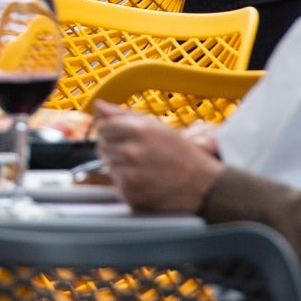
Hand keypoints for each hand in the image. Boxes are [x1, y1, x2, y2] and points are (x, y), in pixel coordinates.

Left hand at [91, 101, 222, 212]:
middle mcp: (131, 152)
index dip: (114, 132)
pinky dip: (127, 185)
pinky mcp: (130, 195)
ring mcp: (130, 175)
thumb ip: (123, 114)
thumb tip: (98, 105)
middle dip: (116, 149)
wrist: (202, 184)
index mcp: (137, 130)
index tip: (126, 137)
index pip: (104, 128)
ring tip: (144, 168)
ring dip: (121, 167)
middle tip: (138, 154)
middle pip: (102, 147)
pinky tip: (145, 181)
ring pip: (108, 167)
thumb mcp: (156, 126)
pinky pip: (117, 185)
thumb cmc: (181, 153)